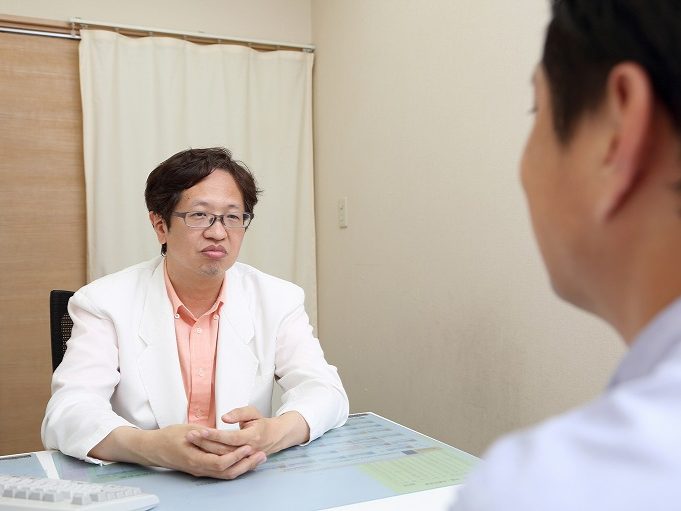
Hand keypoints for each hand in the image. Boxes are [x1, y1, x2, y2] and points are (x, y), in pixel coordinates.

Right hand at [89, 424, 265, 479]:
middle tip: (262, 455)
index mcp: (195, 459)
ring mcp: (200, 471)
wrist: (153, 448)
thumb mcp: (188, 431)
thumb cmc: (168, 437)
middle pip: (227, 472)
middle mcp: (199, 469)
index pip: (221, 463)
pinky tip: (244, 461)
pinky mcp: (201, 470)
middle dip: (246, 464)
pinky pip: (220, 472)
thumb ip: (206, 435)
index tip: (249, 447)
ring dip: (243, 467)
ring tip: (258, 458)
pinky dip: (234, 467)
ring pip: (226, 475)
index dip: (237, 456)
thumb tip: (223, 436)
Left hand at [186, 407, 309, 455]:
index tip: (201, 430)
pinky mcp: (238, 464)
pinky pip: (223, 464)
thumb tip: (224, 418)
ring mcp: (243, 459)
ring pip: (221, 458)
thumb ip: (239, 413)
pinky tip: (198, 451)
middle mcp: (248, 450)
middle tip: (190, 435)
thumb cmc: (262, 423)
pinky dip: (210, 458)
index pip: (230, 438)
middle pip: (223, 450)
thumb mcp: (254, 413)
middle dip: (204, 443)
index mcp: (253, 437)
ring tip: (191, 440)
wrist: (275, 437)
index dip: (215, 435)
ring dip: (205, 450)